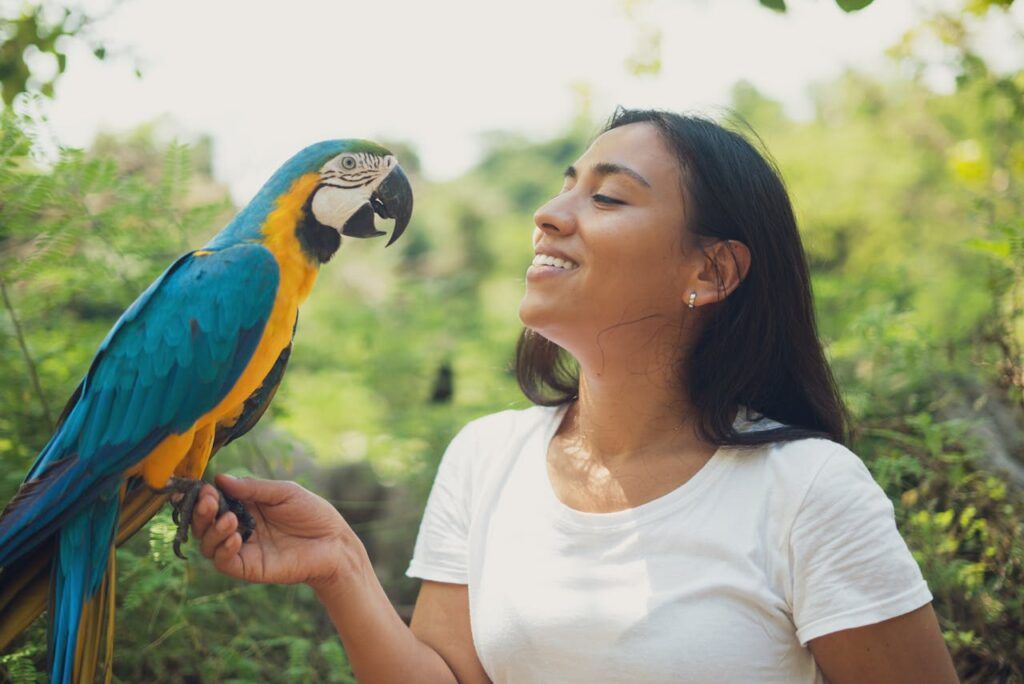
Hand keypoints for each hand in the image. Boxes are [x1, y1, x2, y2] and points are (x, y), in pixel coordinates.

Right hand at [190, 474, 364, 591]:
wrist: (334, 542)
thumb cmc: (312, 513)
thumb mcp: (284, 492)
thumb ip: (253, 488)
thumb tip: (220, 479)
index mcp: (245, 506)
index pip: (214, 502)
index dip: (204, 496)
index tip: (204, 489)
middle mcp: (239, 527)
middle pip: (205, 524)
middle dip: (201, 513)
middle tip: (208, 502)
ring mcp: (243, 549)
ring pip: (208, 545)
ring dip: (212, 531)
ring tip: (228, 519)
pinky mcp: (249, 568)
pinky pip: (224, 563)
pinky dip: (223, 550)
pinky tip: (236, 538)